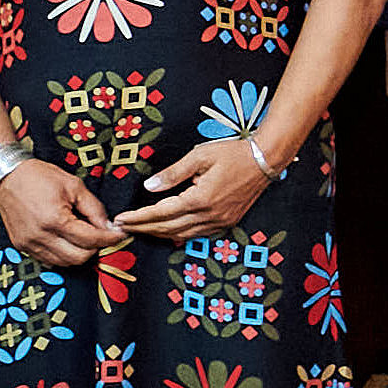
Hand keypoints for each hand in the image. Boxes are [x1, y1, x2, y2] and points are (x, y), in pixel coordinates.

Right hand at [0, 157, 120, 270]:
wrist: (9, 177)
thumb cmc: (40, 177)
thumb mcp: (75, 186)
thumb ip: (95, 209)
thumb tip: (109, 226)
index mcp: (54, 220)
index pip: (90, 240)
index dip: (110, 238)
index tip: (120, 234)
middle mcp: (40, 236)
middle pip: (78, 257)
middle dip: (96, 248)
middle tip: (104, 236)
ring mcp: (29, 243)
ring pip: (64, 262)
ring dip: (80, 253)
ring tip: (87, 237)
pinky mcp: (22, 246)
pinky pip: (48, 260)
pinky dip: (64, 254)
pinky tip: (70, 241)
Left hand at [115, 135, 279, 243]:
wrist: (266, 158)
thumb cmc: (233, 153)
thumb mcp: (199, 156)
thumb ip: (172, 173)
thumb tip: (148, 187)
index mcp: (200, 198)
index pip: (160, 213)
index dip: (138, 217)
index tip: (120, 219)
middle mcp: (210, 215)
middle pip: (167, 228)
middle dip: (143, 229)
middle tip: (123, 228)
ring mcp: (220, 221)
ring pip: (182, 235)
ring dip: (159, 234)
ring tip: (141, 230)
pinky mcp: (228, 221)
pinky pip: (197, 234)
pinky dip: (179, 235)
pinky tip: (169, 232)